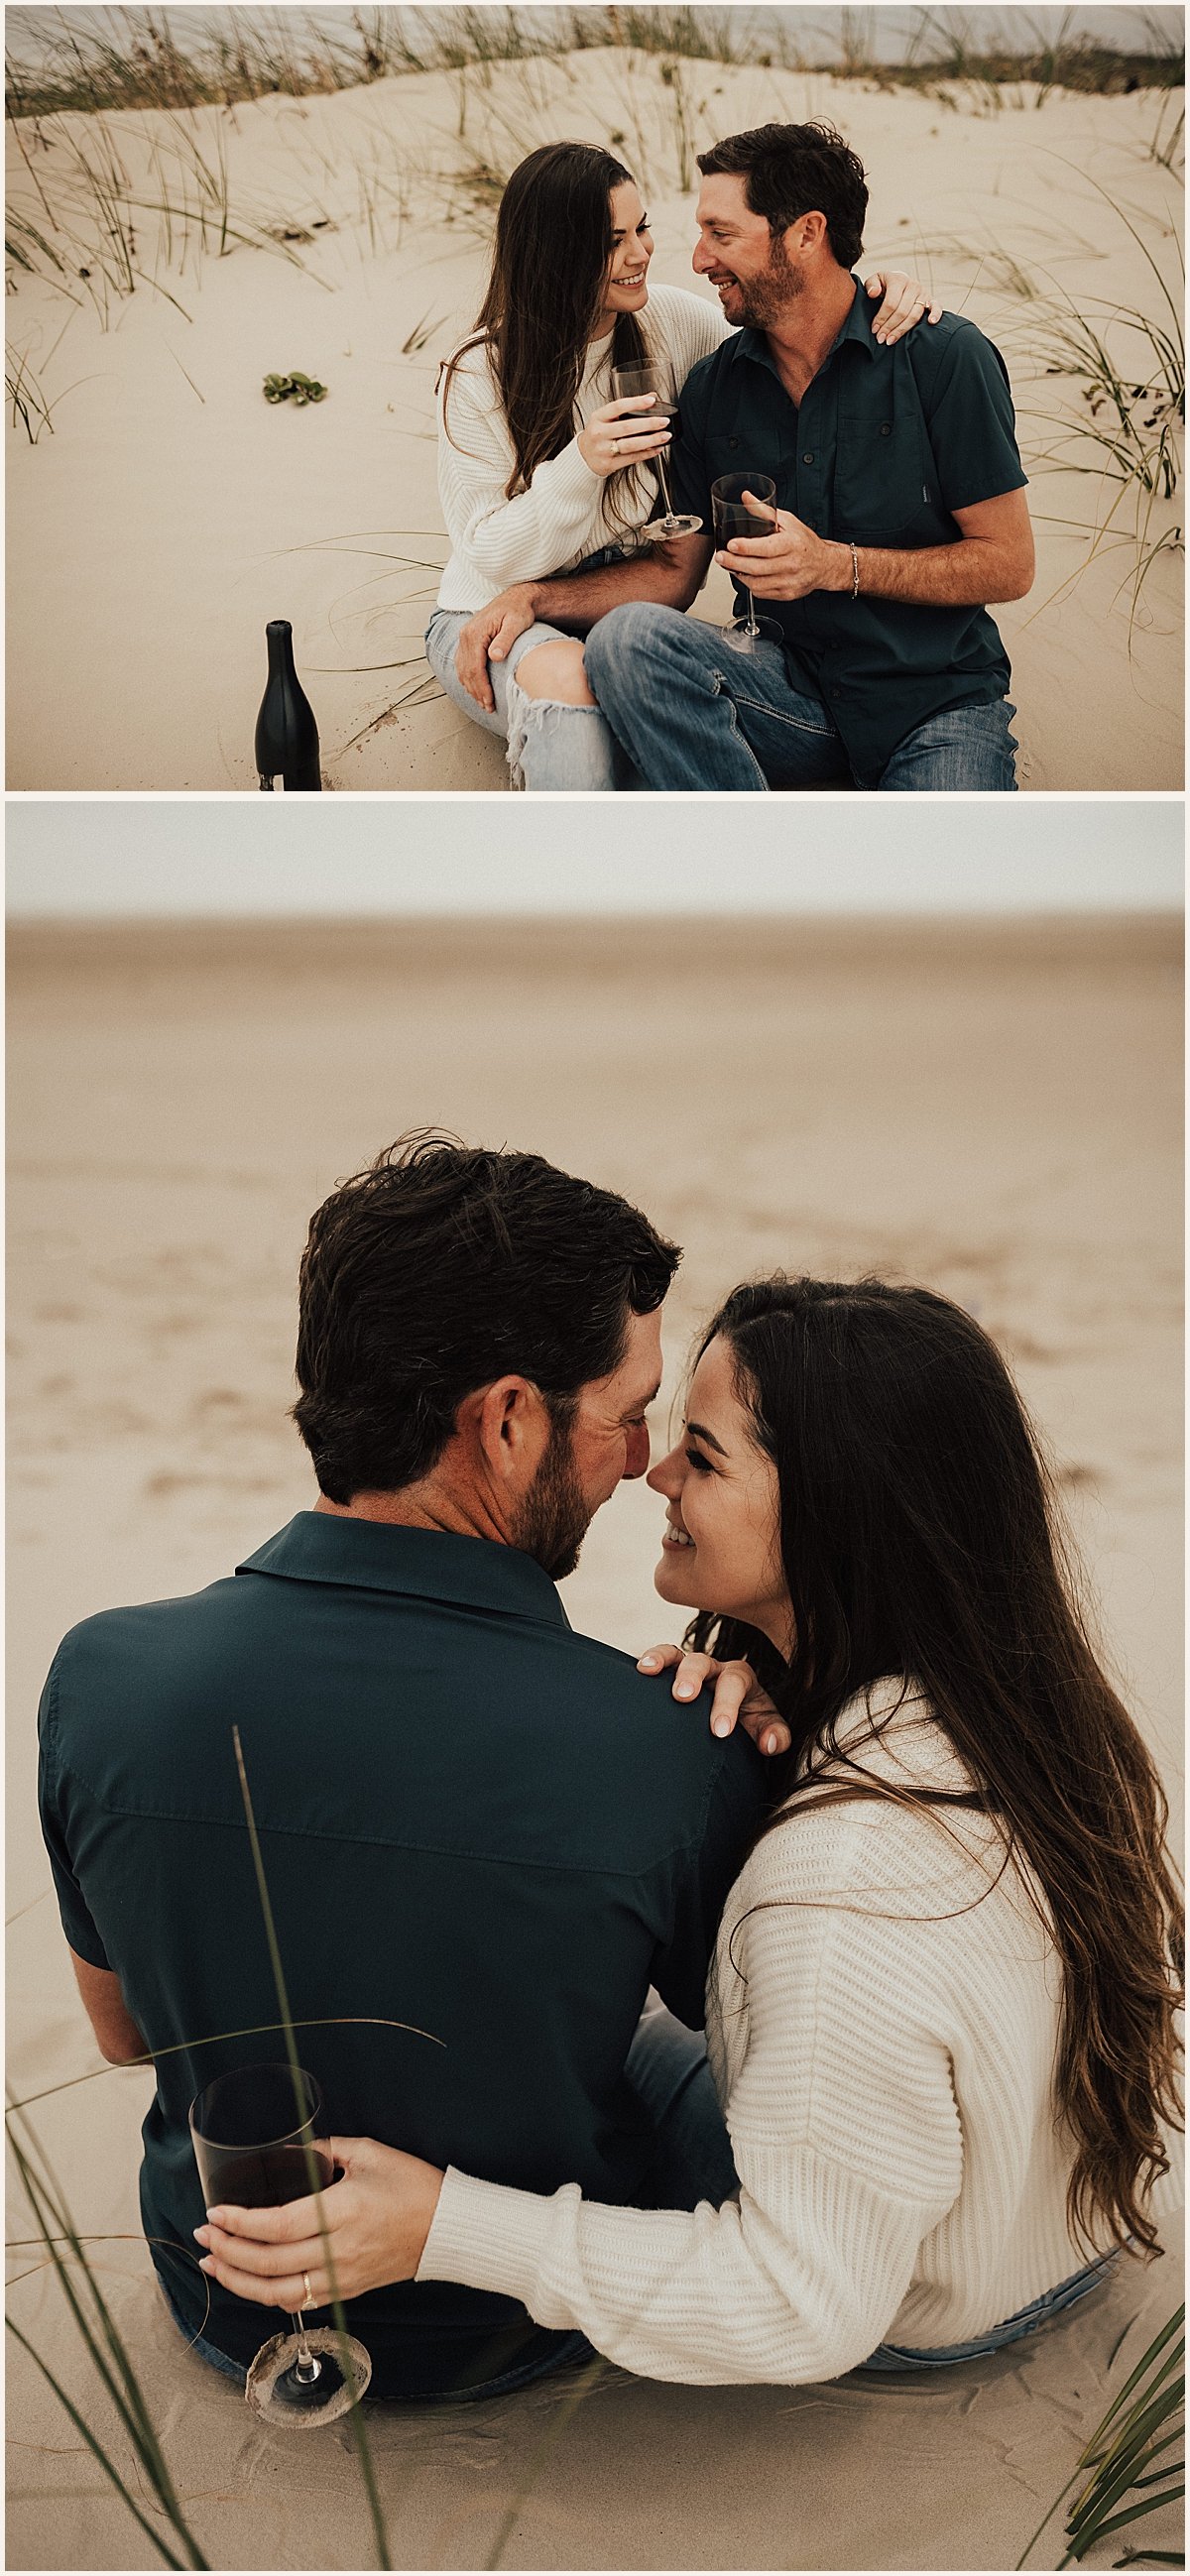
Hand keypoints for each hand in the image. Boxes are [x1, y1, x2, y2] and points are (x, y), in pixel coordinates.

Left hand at [194, 2135, 442, 2308]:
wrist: (447, 2227)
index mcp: (344, 2211)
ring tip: (212, 2263)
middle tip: (204, 2234)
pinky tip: (248, 2282)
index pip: (279, 2226)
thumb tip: (290, 2151)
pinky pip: (299, 2302)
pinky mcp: (347, 2291)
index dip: (241, 2223)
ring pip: (278, 2293)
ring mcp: (343, 2277)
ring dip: (238, 2281)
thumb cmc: (412, 2184)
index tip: (215, 2212)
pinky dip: (267, 2296)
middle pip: (270, 2264)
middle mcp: (340, 2251)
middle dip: (228, 2250)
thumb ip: (325, 2149)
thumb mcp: (369, 2152)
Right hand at [454, 585, 536, 711]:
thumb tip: (494, 656)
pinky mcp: (468, 639)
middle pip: (466, 671)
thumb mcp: (516, 623)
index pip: (474, 667)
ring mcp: (464, 637)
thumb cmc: (518, 611)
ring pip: (462, 669)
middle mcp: (465, 635)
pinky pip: (462, 663)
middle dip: (476, 692)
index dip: (481, 687)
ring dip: (471, 688)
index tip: (490, 702)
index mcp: (475, 633)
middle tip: (488, 707)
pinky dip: (467, 678)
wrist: (516, 598)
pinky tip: (475, 688)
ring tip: (483, 703)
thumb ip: (505, 640)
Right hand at [577, 394, 671, 479]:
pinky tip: (656, 449)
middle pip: (627, 427)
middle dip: (649, 424)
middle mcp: (600, 433)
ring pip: (631, 445)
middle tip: (664, 421)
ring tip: (665, 436)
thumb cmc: (597, 435)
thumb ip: (627, 407)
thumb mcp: (606, 418)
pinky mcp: (609, 464)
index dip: (636, 403)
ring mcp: (604, 450)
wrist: (583, 457)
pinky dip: (646, 454)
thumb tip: (651, 397)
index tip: (651, 401)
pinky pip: (631, 459)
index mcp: (598, 418)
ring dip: (651, 440)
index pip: (618, 406)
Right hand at [637, 1643, 790, 1756]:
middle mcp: (713, 1669)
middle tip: (682, 1697)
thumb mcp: (765, 1729)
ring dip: (662, 1658)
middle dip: (692, 1677)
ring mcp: (688, 1669)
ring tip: (648, 1668)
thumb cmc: (747, 1723)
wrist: (728, 1724)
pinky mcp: (668, 1675)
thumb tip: (771, 1744)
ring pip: (675, 1654)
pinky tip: (637, 1668)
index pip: (735, 1683)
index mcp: (739, 1679)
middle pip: (702, 1662)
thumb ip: (775, 1735)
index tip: (720, 1731)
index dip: (727, 1705)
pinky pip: (657, 1661)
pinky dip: (648, 1661)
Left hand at [715, 496, 848, 601]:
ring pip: (756, 583)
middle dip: (734, 562)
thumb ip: (764, 511)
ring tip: (730, 565)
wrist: (824, 564)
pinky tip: (745, 574)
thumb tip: (746, 498)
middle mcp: (791, 564)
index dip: (746, 547)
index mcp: (792, 544)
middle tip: (721, 557)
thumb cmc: (804, 542)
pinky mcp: (786, 594)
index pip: (766, 548)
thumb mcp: (787, 521)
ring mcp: (789, 582)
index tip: (731, 545)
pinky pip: (761, 593)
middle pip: (757, 568)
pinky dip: (749, 584)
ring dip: (739, 574)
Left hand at [864, 270, 941, 345]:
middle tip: (881, 339)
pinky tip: (931, 322)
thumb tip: (874, 293)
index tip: (874, 330)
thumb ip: (871, 285)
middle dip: (890, 327)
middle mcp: (912, 285)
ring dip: (902, 330)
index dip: (882, 318)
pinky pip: (936, 307)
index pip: (891, 303)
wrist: (899, 283)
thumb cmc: (885, 285)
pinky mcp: (931, 300)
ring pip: (914, 315)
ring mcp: (923, 292)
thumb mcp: (875, 281)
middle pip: (902, 311)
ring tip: (891, 340)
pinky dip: (936, 314)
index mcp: (898, 279)